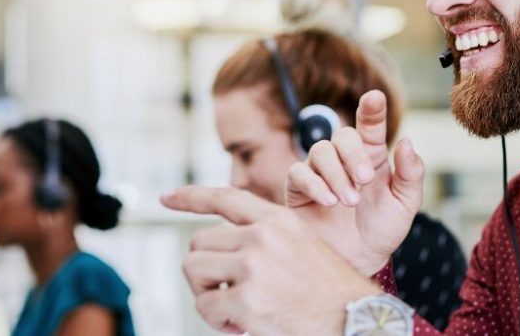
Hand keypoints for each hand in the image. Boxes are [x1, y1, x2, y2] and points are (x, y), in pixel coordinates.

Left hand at [162, 187, 381, 334]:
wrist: (354, 319)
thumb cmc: (330, 291)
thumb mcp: (303, 245)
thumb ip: (266, 237)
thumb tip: (221, 249)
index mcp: (278, 220)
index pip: (224, 197)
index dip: (190, 197)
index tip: (165, 198)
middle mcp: (263, 237)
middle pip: (199, 242)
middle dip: (204, 270)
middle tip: (225, 291)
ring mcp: (253, 267)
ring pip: (194, 271)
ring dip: (206, 293)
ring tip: (232, 308)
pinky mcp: (246, 300)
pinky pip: (206, 307)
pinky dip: (217, 320)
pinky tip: (242, 324)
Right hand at [286, 90, 425, 274]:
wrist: (359, 261)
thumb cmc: (382, 230)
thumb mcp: (406, 204)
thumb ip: (411, 174)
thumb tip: (406, 142)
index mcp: (372, 156)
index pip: (370, 125)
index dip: (372, 109)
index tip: (375, 97)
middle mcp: (344, 159)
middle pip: (342, 135)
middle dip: (353, 154)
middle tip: (365, 180)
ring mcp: (320, 172)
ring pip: (320, 151)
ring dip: (336, 174)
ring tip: (350, 202)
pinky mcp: (299, 190)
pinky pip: (299, 173)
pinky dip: (315, 185)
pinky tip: (330, 202)